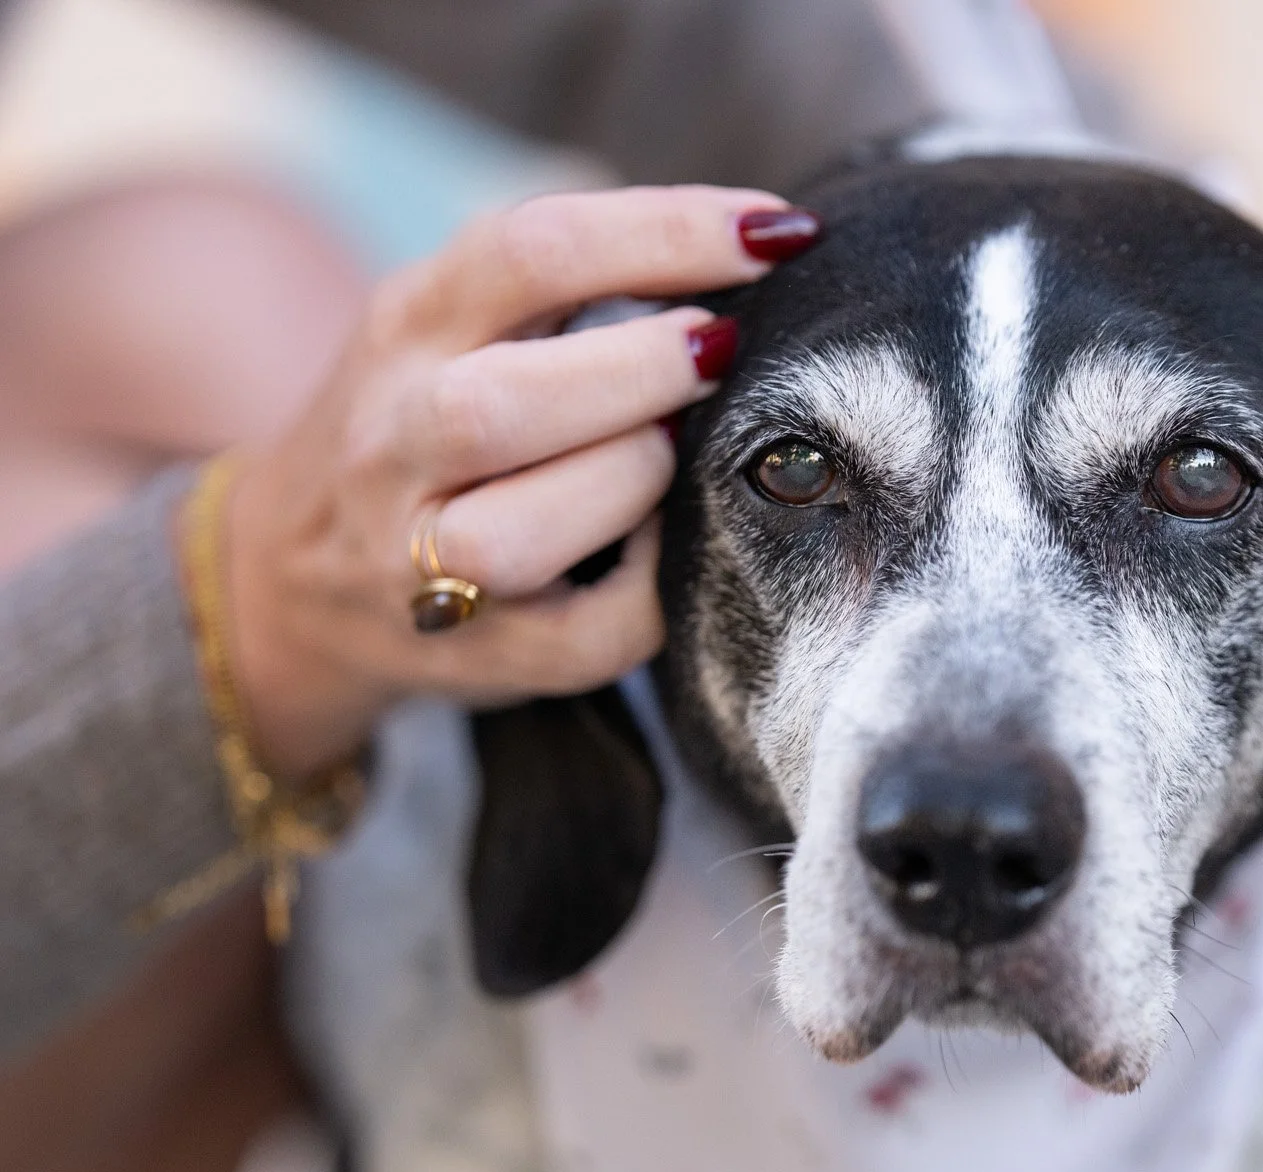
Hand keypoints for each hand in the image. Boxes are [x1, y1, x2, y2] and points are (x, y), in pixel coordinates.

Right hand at [221, 186, 819, 778]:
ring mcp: (420, 561)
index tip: (775, 232)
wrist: (297, 577)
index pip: (530, 253)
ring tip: (683, 451)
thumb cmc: (433, 426)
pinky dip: (657, 589)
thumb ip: (568, 284)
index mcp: (407, 325)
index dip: (667, 234)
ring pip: (519, 535)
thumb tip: (751, 254)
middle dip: (647, 370)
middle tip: (723, 350)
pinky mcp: (482, 657)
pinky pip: (590, 637)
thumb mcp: (460, 323)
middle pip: (506, 404)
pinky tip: (675, 542)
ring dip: (632, 481)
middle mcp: (393, 441)